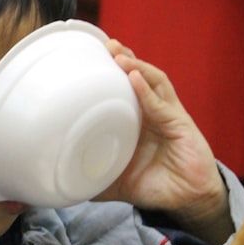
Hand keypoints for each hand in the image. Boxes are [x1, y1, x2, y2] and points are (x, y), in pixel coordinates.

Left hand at [97, 41, 233, 244]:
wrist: (186, 200)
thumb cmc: (153, 184)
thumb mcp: (114, 181)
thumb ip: (90, 178)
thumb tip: (57, 185)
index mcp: (136, 120)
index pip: (123, 88)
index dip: (111, 72)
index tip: (90, 57)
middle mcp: (153, 112)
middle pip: (140, 76)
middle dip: (124, 58)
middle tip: (106, 45)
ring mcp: (168, 115)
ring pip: (153, 82)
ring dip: (136, 66)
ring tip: (119, 55)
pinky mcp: (181, 125)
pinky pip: (162, 105)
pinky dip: (147, 91)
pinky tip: (135, 79)